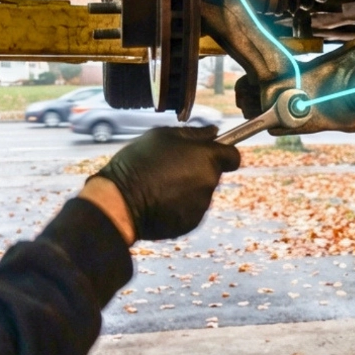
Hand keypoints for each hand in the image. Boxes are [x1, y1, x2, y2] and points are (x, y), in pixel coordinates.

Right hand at [93, 126, 240, 240]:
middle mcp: (209, 182)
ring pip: (201, 191)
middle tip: (172, 167)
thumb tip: (215, 132)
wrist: (120, 201)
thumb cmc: (138, 162)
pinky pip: (191, 209)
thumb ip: (194, 133)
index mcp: (207, 158)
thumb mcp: (162, 135)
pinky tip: (159, 200)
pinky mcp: (192, 222)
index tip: (213, 153)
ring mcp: (201, 205)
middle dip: (198, 169)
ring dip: (188, 187)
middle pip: (213, 173)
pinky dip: (180, 205)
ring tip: (161, 184)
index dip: (224, 154)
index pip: (233, 156)